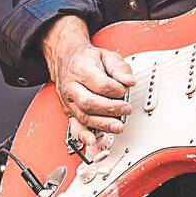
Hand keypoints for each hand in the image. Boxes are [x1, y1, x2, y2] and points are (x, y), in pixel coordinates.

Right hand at [42, 16, 135, 153]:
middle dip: (111, 109)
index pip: (101, 85)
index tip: (126, 89)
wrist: (66, 59)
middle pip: (90, 103)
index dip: (117, 90)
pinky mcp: (69, 111)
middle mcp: (71, 87)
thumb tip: (129, 81)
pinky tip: (93, 141)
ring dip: (103, 124)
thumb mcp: (106, 55)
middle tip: (126, 110)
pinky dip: (83, 136)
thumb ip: (120, 68)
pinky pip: (73, 126)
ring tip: (118, 126)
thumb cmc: (87, 59)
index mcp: (80, 69)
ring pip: (83, 117)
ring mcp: (68, 101)